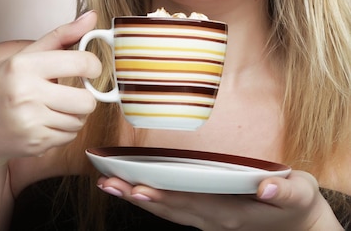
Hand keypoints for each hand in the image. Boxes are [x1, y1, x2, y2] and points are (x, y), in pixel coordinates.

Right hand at [0, 11, 101, 169]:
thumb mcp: (23, 57)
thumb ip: (61, 37)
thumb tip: (92, 17)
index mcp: (24, 65)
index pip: (81, 62)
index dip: (94, 66)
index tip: (90, 68)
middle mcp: (26, 93)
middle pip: (87, 101)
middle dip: (84, 98)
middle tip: (70, 93)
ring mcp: (30, 122)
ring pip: (79, 121)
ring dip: (73, 115)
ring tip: (52, 108)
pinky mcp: (35, 143)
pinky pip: (69, 137)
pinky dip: (63, 131)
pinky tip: (45, 123)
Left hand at [97, 171, 342, 229]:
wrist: (300, 225)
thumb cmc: (297, 204)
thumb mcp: (300, 194)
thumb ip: (284, 191)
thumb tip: (267, 187)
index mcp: (231, 213)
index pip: (190, 204)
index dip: (163, 196)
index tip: (138, 187)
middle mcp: (213, 219)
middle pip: (169, 208)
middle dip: (136, 196)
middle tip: (108, 184)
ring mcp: (207, 219)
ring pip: (167, 209)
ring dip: (136, 198)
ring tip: (109, 185)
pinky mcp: (205, 213)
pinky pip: (173, 207)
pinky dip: (151, 198)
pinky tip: (131, 187)